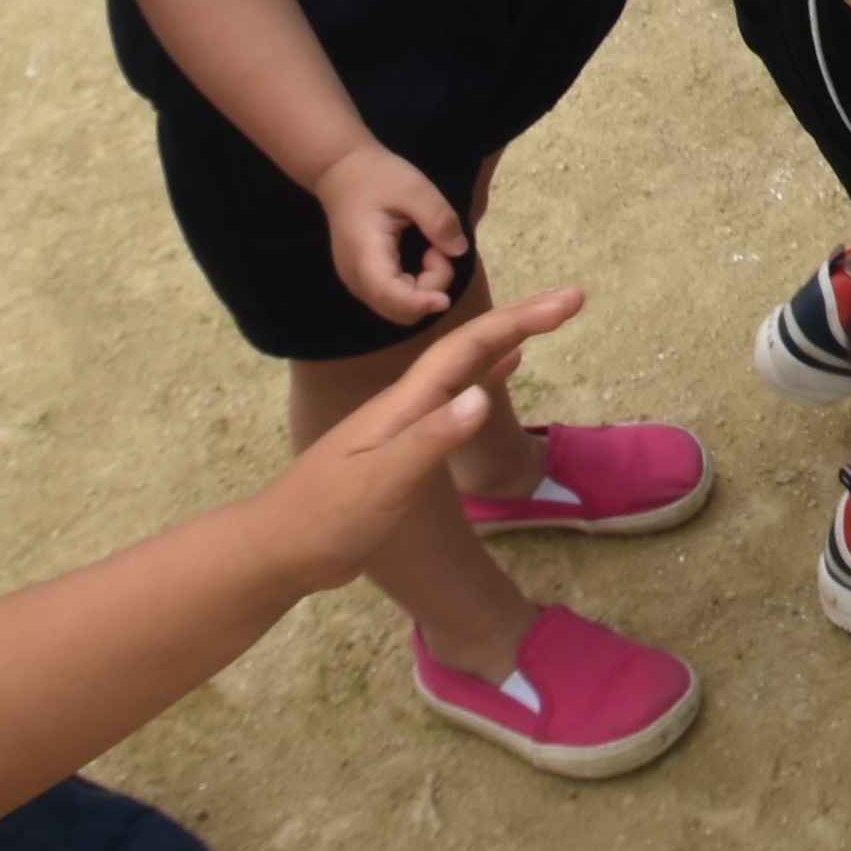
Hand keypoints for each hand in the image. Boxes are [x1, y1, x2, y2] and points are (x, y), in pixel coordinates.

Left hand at [253, 290, 583, 581]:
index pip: (467, 348)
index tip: (569, 302)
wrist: (276, 551)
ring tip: (543, 323)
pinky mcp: (402, 452)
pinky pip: (453, 403)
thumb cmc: (324, 517)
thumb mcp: (382, 481)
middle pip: (469, 349)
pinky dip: (481, 382)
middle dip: (521, 320)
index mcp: (401, 404)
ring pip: (462, 371)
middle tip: (573, 299)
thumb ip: (429, 439)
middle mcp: (405, 405)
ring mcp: (402, 427)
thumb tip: (480, 395)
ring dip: (504, 343)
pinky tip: (498, 376)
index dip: (519, 320)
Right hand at [309, 142, 471, 322]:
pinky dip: (415, 288)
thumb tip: (458, 251)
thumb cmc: (376, 177)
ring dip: (424, 289)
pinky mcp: (364, 280)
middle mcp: (355, 277)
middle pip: (397, 311)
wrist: (340, 172)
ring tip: (430, 250)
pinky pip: (394, 299)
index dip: (418, 304)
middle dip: (428, 292)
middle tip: (437, 252)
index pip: (388, 295)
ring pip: (398, 309)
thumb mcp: (414, 188)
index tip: (443, 299)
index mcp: (364, 253)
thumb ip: (438, 219)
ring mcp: (357, 282)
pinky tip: (421, 258)